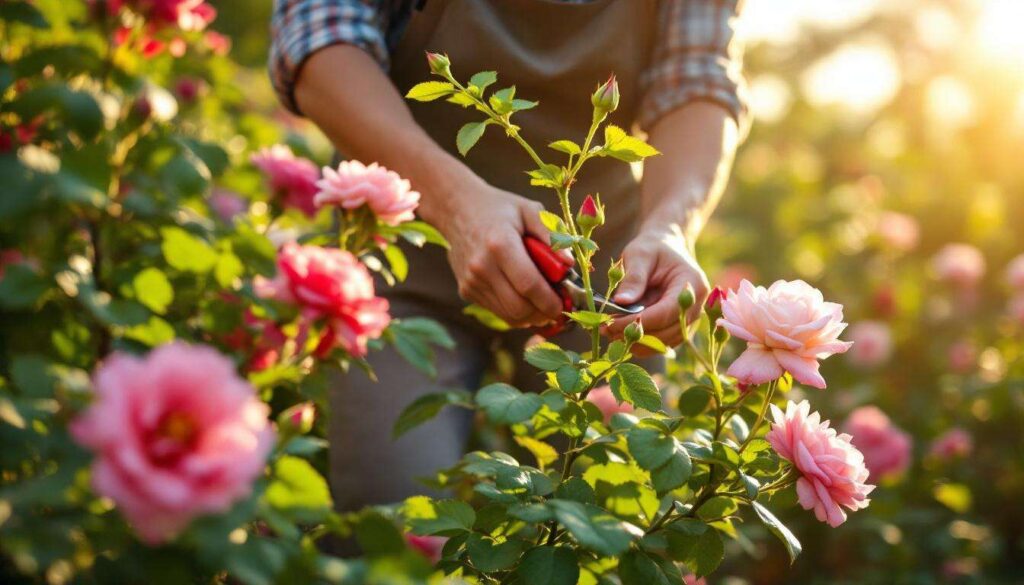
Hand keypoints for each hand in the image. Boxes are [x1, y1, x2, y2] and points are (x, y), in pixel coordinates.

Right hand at [435, 178, 564, 327]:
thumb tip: (569, 265)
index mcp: (500, 244)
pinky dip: (516, 311)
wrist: (457, 209)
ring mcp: (471, 281)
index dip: (550, 301)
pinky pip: (498, 311)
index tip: (565, 304)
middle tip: (558, 307)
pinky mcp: (466, 291)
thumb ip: (552, 235)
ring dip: (532, 316)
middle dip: (543, 313)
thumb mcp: (530, 210)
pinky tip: (526, 299)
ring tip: (544, 303)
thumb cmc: (500, 208)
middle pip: (519, 307)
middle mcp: (482, 266)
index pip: (529, 284)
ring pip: (509, 315)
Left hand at [604, 224, 708, 347]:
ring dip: (637, 342)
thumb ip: (634, 277)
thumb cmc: (652, 248)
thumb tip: (621, 302)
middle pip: (668, 332)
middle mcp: (696, 305)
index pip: (667, 312)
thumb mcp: (640, 254)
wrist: (666, 247)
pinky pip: (662, 341)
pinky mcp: (679, 326)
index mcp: (692, 283)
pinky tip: (620, 335)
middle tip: (605, 330)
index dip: (639, 322)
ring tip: (610, 333)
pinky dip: (642, 342)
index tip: (611, 324)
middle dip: (636, 335)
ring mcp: (690, 318)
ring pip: (665, 342)